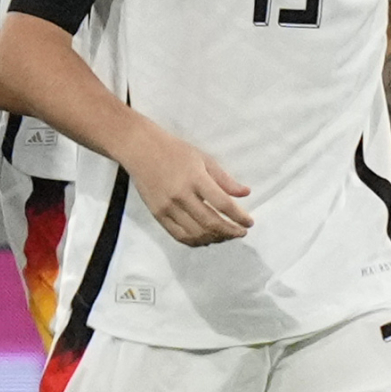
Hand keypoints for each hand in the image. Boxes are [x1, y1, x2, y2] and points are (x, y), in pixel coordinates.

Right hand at [119, 127, 251, 244]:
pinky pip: (179, 235)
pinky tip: (206, 239)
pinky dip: (195, 241)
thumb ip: (224, 179)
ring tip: (225, 236)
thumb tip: (245, 193)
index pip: (223, 204)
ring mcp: (167, 207)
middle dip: (230, 231)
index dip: (239, 216)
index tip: (249, 222)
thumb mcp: (203, 158)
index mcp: (196, 178)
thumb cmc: (175, 151)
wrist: (140, 150)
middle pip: (210, 222)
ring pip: (196, 233)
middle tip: (241, 232)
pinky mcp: (157, 214)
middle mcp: (181, 195)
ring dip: (215, 238)